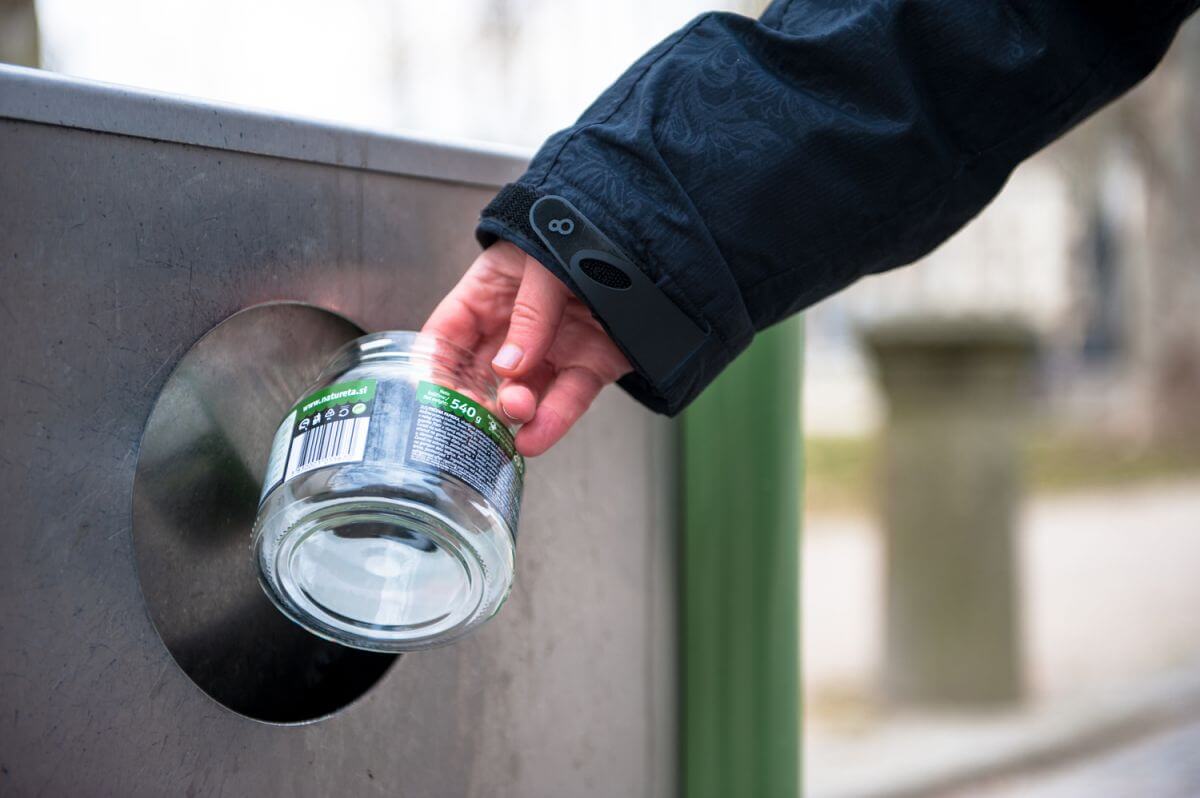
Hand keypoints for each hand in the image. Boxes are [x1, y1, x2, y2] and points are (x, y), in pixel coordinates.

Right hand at [422, 242, 630, 456]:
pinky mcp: (591, 365)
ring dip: (515, 412)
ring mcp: (554, 349)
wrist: (650, 235)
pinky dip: (554, 421)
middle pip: (481, 373)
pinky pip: (569, 398)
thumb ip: (529, 311)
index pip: (448, 336)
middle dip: (475, 399)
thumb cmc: (586, 229)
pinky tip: (535, 438)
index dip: (435, 368)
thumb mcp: (546, 261)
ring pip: (525, 392)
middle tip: (476, 414)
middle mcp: (517, 326)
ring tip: (515, 417)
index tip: (432, 399)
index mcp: (491, 292)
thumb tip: (509, 366)